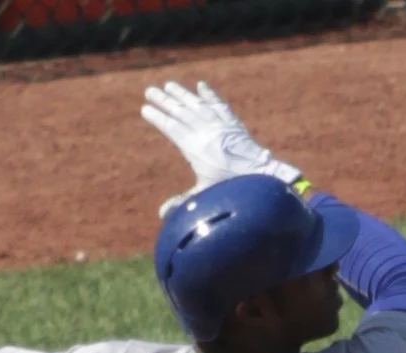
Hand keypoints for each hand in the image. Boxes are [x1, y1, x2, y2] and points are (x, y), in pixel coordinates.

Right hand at [141, 81, 300, 207]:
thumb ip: (182, 201)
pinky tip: (201, 85)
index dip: (158, 118)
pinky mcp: (233, 124)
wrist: (260, 176)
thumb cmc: (231, 188)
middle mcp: (206, 132)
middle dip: (164, 100)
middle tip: (149, 90)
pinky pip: (219, 105)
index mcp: (196, 148)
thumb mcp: (204, 195)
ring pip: (198, 105)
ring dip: (183, 94)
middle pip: (181, 112)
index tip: (145, 109)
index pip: (172, 128)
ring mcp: (220, 125)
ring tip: (169, 85)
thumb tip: (161, 214)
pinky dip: (210, 95)